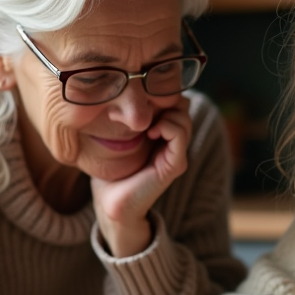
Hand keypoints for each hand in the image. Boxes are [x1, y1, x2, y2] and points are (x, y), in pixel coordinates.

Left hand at [91, 97, 191, 257]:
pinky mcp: (175, 164)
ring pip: (184, 118)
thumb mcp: (116, 138)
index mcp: (163, 135)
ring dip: (166, 112)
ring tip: (146, 121)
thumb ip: (123, 119)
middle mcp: (174, 143)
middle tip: (143, 105)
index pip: (174, 102)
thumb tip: (114, 92)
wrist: (111, 203)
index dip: (161, 93)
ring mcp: (177, 154)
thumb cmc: (110, 171)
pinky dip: (168, 126)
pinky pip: (180, 134)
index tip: (140, 97)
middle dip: (165, 99)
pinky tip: (150, 131)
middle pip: (182, 106)